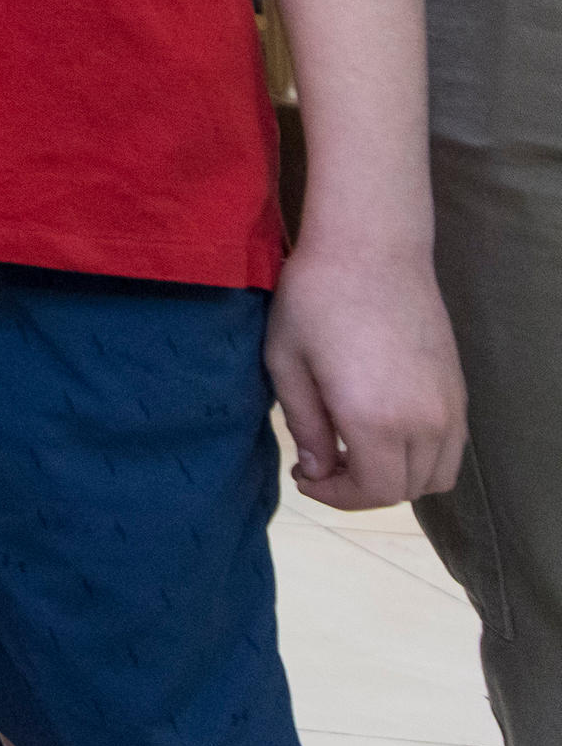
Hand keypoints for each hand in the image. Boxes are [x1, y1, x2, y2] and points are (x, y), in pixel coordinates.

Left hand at [265, 240, 465, 509]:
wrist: (370, 248)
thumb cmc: (315, 299)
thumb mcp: (287, 363)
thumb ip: (305, 425)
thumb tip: (319, 468)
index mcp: (376, 419)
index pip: (374, 492)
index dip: (337, 497)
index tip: (305, 475)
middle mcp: (425, 420)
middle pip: (406, 491)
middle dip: (361, 490)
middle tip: (321, 464)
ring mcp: (450, 405)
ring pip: (437, 475)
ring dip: (397, 478)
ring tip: (353, 451)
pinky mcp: (458, 388)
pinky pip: (451, 447)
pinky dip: (422, 457)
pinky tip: (383, 431)